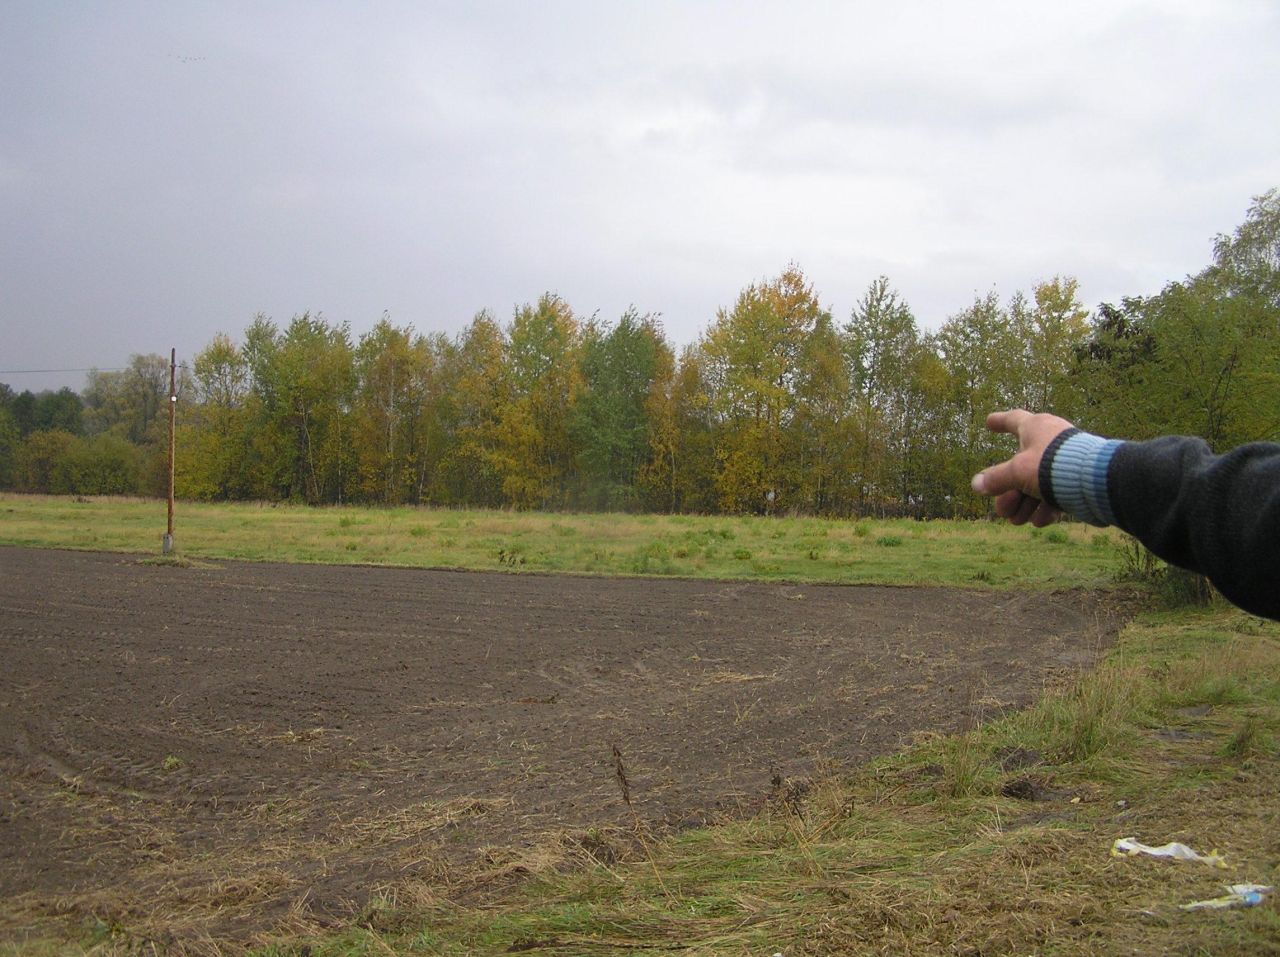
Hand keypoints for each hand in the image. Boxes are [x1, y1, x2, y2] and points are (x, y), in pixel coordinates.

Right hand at [971, 409, 1074, 526]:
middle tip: (1002, 510)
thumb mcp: (1017, 471)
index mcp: (1036, 427)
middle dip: (1009, 492)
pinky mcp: (1078, 479)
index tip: (988, 422)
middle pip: (1021, 467)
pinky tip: (1040, 521)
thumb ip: (995, 479)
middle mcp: (1050, 441)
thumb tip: (976, 484)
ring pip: (1038, 484)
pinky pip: (1057, 493)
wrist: (1096, 480)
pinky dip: (1046, 507)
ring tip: (1018, 521)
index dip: (999, 421)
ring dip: (1025, 504)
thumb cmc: (1053, 465)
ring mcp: (1065, 461)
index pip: (1013, 420)